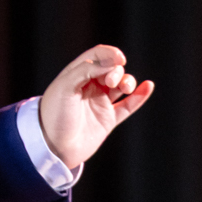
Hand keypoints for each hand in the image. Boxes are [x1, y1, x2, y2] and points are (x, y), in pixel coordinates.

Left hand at [38, 44, 154, 168]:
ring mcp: (99, 103)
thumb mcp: (65, 87)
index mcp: (76, 75)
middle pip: (112, 69)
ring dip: (128, 82)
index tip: (119, 59)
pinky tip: (148, 86)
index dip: (110, 54)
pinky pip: (128, 105)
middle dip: (116, 71)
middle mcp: (89, 87)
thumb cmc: (55, 115)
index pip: (97, 55)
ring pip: (122, 85)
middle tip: (111, 83)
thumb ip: (87, 69)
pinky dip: (139, 96)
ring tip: (126, 88)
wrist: (53, 148)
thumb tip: (113, 62)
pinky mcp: (108, 119)